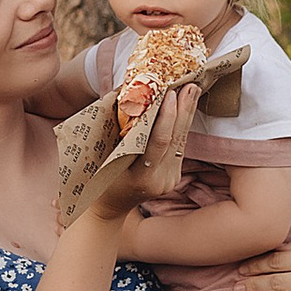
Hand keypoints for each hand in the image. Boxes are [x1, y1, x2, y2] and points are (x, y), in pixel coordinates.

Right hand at [83, 80, 199, 231]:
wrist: (109, 207)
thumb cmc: (98, 179)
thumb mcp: (103, 156)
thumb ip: (119, 130)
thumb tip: (130, 94)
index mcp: (141, 177)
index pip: (159, 142)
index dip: (167, 117)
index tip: (170, 93)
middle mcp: (161, 181)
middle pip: (176, 140)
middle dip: (184, 109)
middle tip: (190, 84)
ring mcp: (170, 180)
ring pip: (182, 142)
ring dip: (187, 114)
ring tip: (192, 89)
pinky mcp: (174, 177)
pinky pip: (180, 148)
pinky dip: (181, 126)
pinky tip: (185, 107)